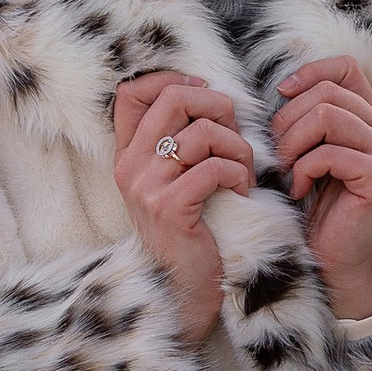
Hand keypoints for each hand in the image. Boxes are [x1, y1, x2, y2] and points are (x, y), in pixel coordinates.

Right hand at [113, 72, 255, 343]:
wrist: (182, 291)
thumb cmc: (191, 232)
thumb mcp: (174, 182)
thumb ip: (178, 141)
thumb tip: (209, 93)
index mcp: (126, 155)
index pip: (131, 91)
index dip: (171, 79)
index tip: (204, 94)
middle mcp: (129, 167)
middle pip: (173, 99)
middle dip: (218, 106)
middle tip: (236, 132)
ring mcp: (146, 188)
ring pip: (202, 133)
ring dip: (238, 147)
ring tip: (245, 170)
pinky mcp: (170, 209)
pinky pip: (214, 168)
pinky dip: (240, 174)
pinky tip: (244, 190)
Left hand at [274, 57, 371, 321]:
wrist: (333, 259)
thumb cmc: (318, 208)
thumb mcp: (311, 152)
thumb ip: (310, 118)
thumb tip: (284, 87)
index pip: (346, 67)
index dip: (310, 73)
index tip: (282, 95)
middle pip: (327, 93)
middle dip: (289, 120)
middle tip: (277, 154)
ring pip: (326, 116)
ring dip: (293, 143)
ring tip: (287, 170)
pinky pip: (328, 152)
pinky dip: (304, 170)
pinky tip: (300, 190)